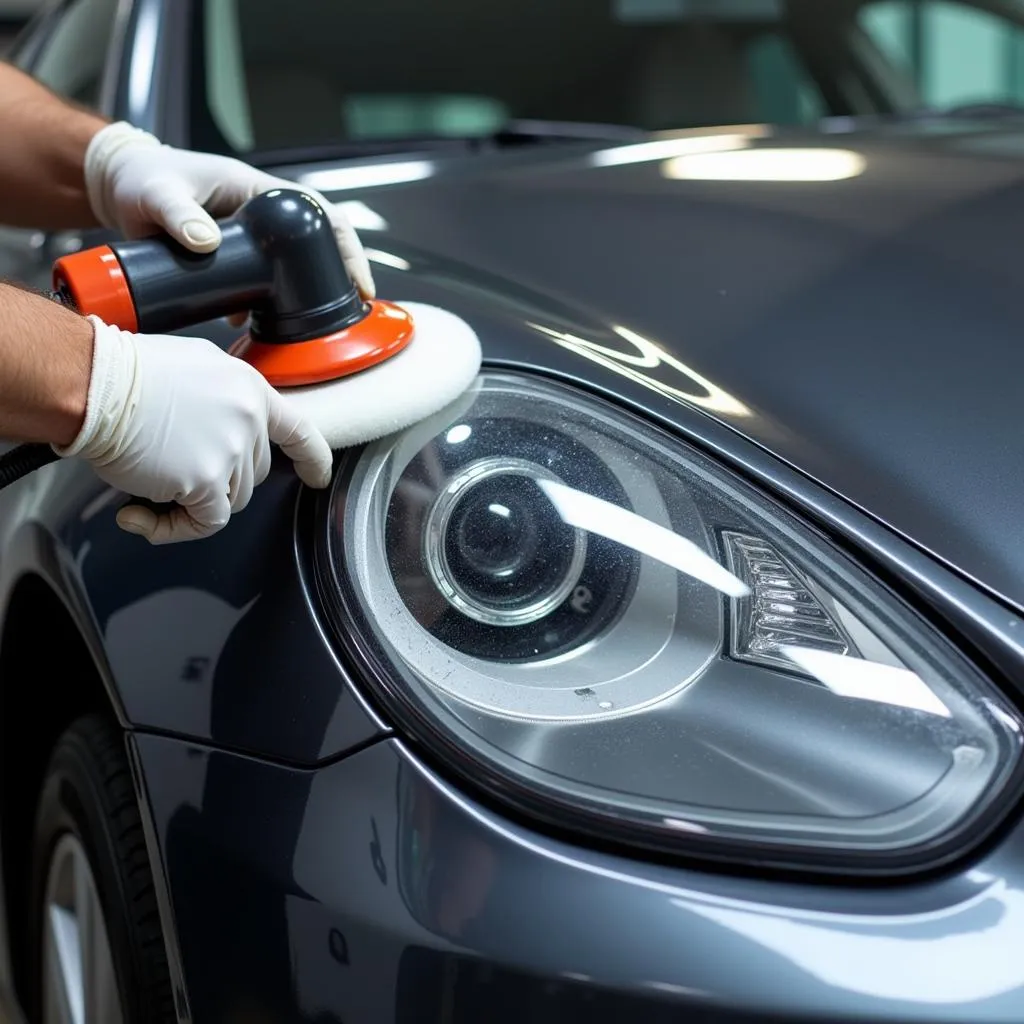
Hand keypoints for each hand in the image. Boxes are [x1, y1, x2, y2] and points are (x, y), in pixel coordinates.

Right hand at [53, 316, 332, 543]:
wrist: (95, 383)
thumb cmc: (126, 374)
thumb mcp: (195, 369)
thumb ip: (221, 400)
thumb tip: (220, 429)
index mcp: (249, 389)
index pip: (297, 430)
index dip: (311, 458)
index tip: (317, 476)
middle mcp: (249, 420)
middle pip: (254, 473)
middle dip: (219, 478)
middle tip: (173, 466)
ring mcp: (232, 450)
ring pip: (232, 499)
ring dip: (193, 501)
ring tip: (151, 480)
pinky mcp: (207, 480)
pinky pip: (205, 522)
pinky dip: (174, 528)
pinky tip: (140, 515)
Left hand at [82, 120, 374, 301]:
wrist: (120, 189)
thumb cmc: (141, 179)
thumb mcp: (157, 193)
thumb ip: (178, 214)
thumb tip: (207, 241)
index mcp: (256, 190)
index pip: (319, 213)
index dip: (345, 246)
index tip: (358, 282)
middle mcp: (262, 214)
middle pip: (317, 246)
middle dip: (337, 279)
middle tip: (348, 313)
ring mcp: (251, 240)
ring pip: (293, 269)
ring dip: (305, 298)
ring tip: (316, 328)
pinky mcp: (236, 260)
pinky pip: (264, 284)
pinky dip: (270, 307)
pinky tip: (265, 329)